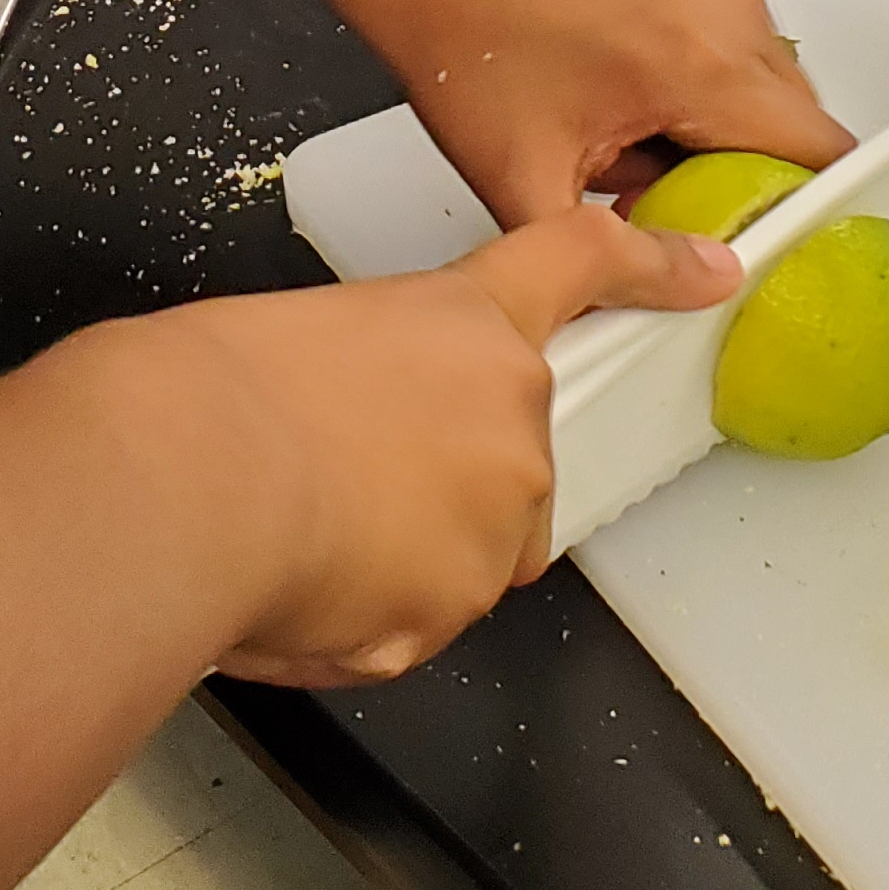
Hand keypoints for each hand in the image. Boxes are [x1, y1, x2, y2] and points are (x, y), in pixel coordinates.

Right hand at [195, 206, 740, 687]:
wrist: (179, 479)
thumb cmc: (206, 393)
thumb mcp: (295, 335)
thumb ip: (365, 376)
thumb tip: (340, 439)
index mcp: (467, 319)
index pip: (578, 266)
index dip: (650, 268)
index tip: (709, 272)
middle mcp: (509, 416)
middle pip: (504, 459)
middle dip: (432, 477)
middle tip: (329, 473)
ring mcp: (496, 520)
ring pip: (464, 551)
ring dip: (395, 551)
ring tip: (293, 527)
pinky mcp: (459, 609)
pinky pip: (416, 623)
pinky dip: (359, 618)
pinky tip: (291, 581)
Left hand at [363, 0, 852, 229]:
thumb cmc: (465, 40)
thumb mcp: (525, 183)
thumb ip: (602, 260)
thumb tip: (653, 298)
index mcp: (700, 61)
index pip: (819, 154)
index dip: (794, 209)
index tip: (753, 237)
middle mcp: (726, 7)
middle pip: (800, 125)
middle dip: (744, 176)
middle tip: (654, 189)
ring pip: (772, 89)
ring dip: (723, 131)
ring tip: (630, 136)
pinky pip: (741, 49)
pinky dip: (704, 87)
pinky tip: (631, 98)